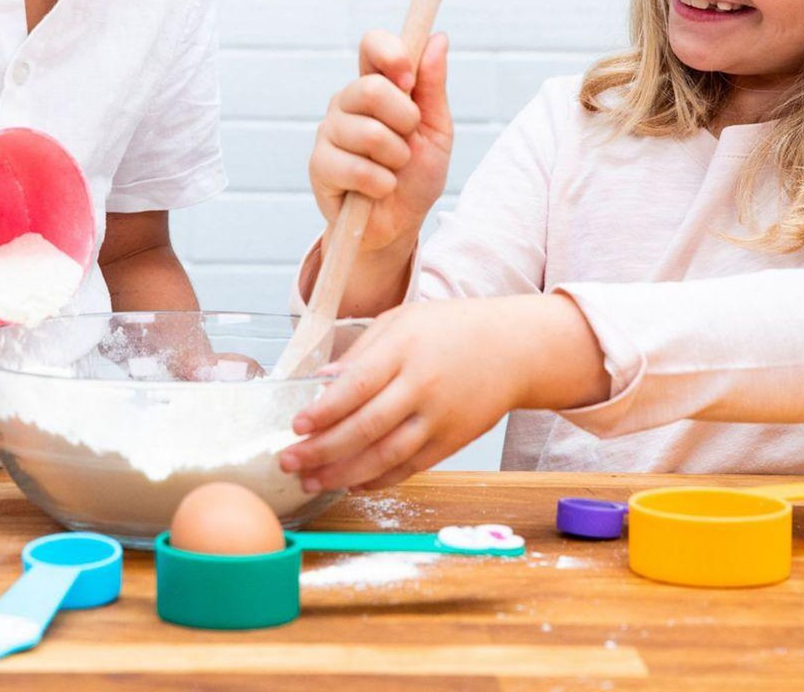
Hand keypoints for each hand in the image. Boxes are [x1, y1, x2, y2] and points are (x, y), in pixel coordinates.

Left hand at [279, 295, 610, 490]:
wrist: (514, 348)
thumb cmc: (452, 328)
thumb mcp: (403, 320)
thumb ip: (362, 351)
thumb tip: (322, 381)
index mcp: (405, 348)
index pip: (357, 385)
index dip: (324, 410)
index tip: (296, 426)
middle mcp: (422, 385)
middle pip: (365, 427)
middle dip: (322, 450)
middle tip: (289, 462)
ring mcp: (439, 418)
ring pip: (385, 456)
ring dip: (343, 474)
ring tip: (311, 481)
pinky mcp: (452, 442)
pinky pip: (408, 467)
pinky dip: (377, 479)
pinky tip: (351, 483)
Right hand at [309, 29, 451, 255]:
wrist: (399, 225)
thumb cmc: (416, 175)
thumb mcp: (437, 130)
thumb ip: (433, 86)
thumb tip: (438, 38)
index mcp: (375, 85)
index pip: (372, 45)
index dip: (391, 54)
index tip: (409, 79)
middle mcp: (347, 102)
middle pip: (370, 89)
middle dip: (404, 120)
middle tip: (409, 141)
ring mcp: (329, 132)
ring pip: (367, 132)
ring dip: (396, 159)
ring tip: (393, 171)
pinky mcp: (319, 166)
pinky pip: (356, 168)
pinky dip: (380, 183)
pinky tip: (378, 189)